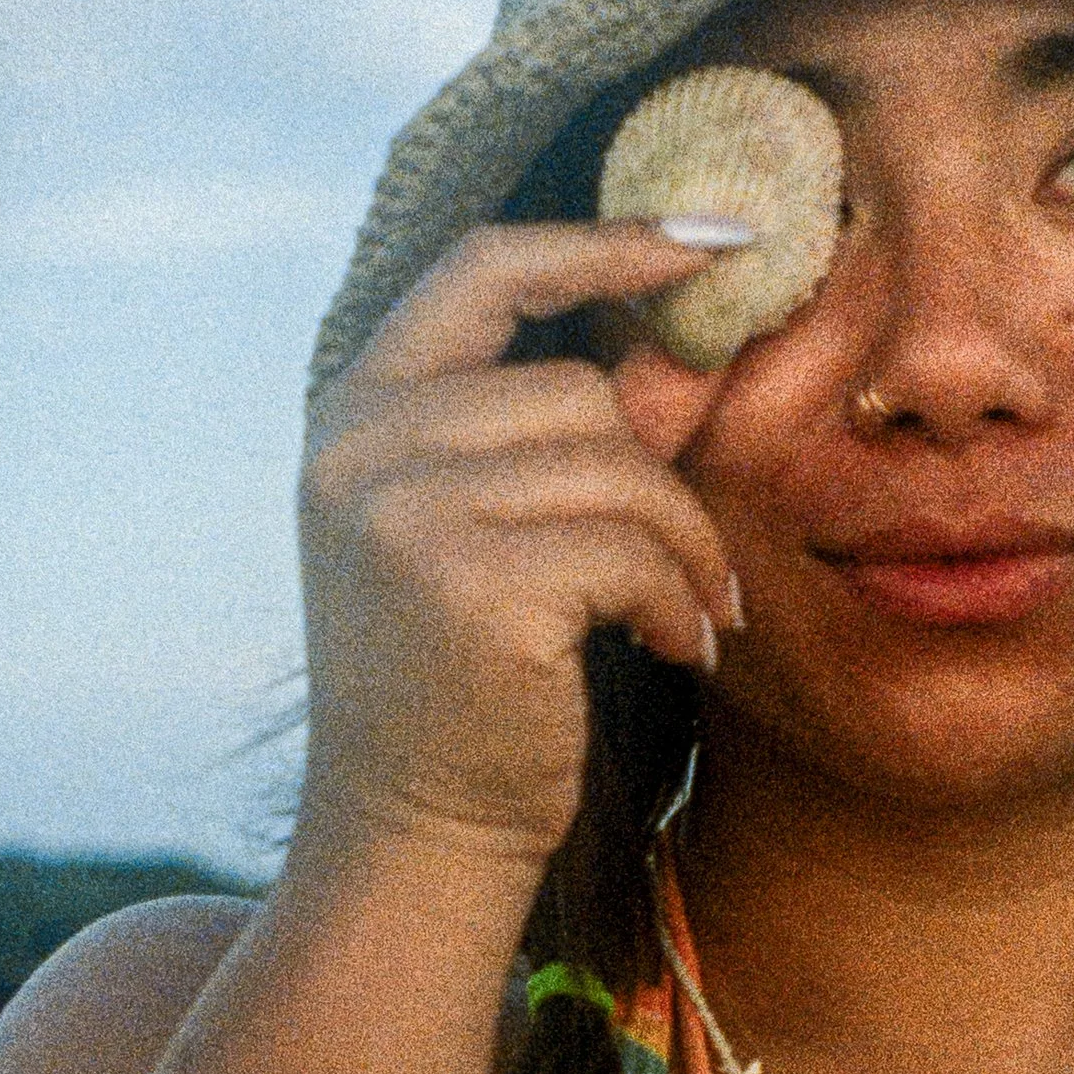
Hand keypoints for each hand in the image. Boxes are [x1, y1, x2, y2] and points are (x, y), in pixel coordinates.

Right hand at [294, 222, 738, 869]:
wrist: (417, 834)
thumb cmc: (467, 686)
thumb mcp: (463, 531)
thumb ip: (521, 432)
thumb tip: (669, 348)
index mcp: (353, 409)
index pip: (487, 267)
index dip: (606, 242)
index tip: (719, 240)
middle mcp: (361, 446)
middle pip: (577, 392)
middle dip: (663, 481)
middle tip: (697, 569)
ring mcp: (405, 512)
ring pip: (618, 468)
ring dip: (682, 550)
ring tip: (689, 617)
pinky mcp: (468, 583)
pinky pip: (631, 548)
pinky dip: (677, 601)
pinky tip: (677, 650)